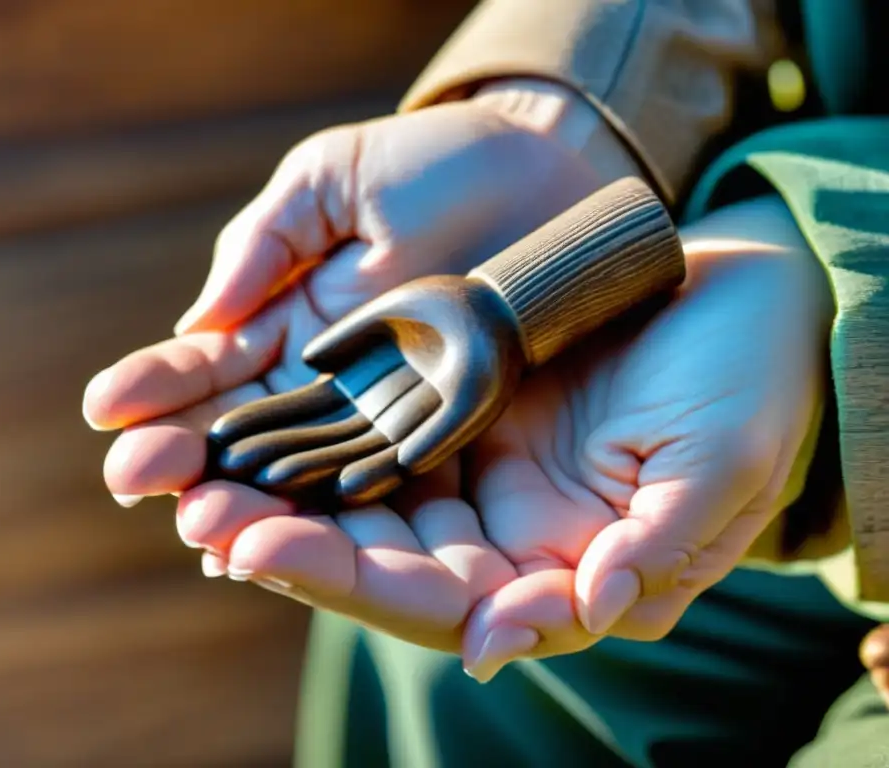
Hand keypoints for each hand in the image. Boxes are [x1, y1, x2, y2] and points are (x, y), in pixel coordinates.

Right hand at [84, 79, 641, 504]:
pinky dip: (334, 512)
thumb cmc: (440, 164)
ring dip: (246, 498)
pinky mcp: (447, 436)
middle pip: (243, 431)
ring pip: (300, 469)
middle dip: (185, 455)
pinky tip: (285, 537)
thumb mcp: (333, 178)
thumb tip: (199, 320)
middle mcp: (324, 382)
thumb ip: (266, 241)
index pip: (211, 365)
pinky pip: (385, 481)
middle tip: (130, 478)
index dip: (159, 385)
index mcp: (288, 319)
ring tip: (196, 522)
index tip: (103, 406)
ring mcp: (383, 415)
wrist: (550, 175)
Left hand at [84, 195, 834, 680]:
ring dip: (278, 489)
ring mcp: (478, 476)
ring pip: (360, 499)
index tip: (256, 553)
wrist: (753, 303)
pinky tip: (249, 419)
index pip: (439, 603)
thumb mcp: (717, 469)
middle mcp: (504, 541)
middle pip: (374, 559)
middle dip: (283, 541)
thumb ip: (646, 553)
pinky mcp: (461, 415)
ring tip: (191, 475)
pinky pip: (374, 430)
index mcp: (558, 576)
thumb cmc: (752, 387)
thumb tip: (541, 630)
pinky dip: (314, 430)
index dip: (347, 582)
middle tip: (195, 516)